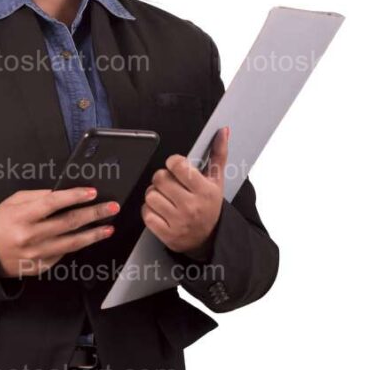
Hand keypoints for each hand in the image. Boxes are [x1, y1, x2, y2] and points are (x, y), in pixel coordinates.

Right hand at [0, 187, 119, 278]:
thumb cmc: (0, 223)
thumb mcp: (14, 202)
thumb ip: (39, 196)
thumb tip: (65, 193)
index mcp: (22, 217)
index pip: (53, 203)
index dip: (74, 196)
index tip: (92, 192)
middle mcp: (30, 237)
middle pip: (68, 223)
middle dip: (93, 213)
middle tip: (111, 207)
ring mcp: (36, 255)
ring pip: (72, 243)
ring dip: (93, 234)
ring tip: (108, 227)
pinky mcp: (40, 267)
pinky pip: (63, 254)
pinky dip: (76, 245)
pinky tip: (86, 237)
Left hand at [141, 127, 229, 256]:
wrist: (208, 238)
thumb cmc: (209, 205)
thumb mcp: (217, 180)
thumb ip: (219, 154)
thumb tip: (223, 131)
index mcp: (204, 190)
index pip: (177, 165)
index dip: (173, 163)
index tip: (177, 168)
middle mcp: (191, 206)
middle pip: (160, 178)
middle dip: (162, 178)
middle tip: (170, 184)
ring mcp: (178, 221)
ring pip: (150, 195)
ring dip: (154, 194)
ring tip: (165, 197)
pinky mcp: (166, 233)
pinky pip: (146, 213)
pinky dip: (149, 210)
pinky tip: (160, 210)